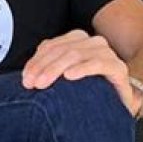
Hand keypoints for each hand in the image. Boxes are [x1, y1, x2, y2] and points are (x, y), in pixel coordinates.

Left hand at [22, 30, 140, 114]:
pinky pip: (97, 63)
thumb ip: (46, 69)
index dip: (35, 62)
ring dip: (55, 69)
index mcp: (76, 40)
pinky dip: (82, 68)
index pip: (50, 46)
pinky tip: (69, 76)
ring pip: (76, 54)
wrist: (117, 102)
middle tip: (31, 84)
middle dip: (42, 67)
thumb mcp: (62, 78)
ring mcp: (106, 52)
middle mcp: (91, 42)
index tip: (25, 79)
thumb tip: (27, 76)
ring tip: (43, 83)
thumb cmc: (87, 89)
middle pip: (61, 50)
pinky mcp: (117, 67)